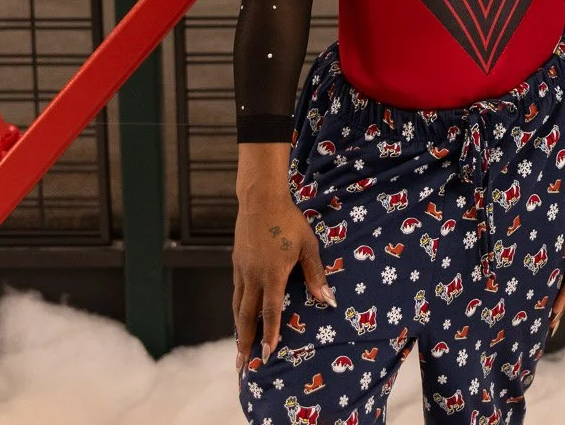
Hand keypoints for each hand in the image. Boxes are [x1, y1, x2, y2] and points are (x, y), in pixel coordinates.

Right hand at [232, 194, 332, 370]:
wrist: (260, 199)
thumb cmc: (289, 221)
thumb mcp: (308, 246)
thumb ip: (315, 274)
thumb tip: (327, 299)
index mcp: (272, 274)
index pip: (271, 311)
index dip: (270, 334)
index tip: (268, 355)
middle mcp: (252, 276)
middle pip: (246, 316)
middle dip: (245, 342)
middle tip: (241, 365)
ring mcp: (242, 270)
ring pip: (237, 306)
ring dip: (238, 328)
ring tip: (239, 348)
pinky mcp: (236, 263)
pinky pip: (236, 292)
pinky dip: (237, 309)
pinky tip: (240, 315)